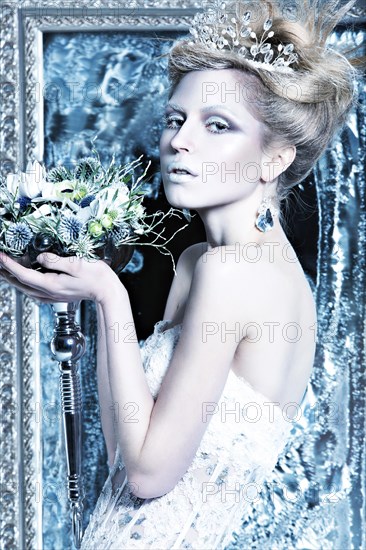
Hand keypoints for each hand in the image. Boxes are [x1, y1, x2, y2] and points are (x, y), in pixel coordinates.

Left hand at [0, 252, 122, 303]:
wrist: (108, 291)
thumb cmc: (96, 277)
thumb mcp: (76, 264)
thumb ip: (55, 261)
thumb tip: (40, 258)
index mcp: (52, 285)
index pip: (24, 274)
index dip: (10, 265)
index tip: (0, 256)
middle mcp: (50, 293)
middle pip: (21, 284)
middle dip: (7, 272)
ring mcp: (54, 296)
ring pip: (26, 289)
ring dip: (14, 279)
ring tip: (6, 269)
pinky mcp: (58, 295)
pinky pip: (35, 291)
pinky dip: (25, 284)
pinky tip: (26, 280)